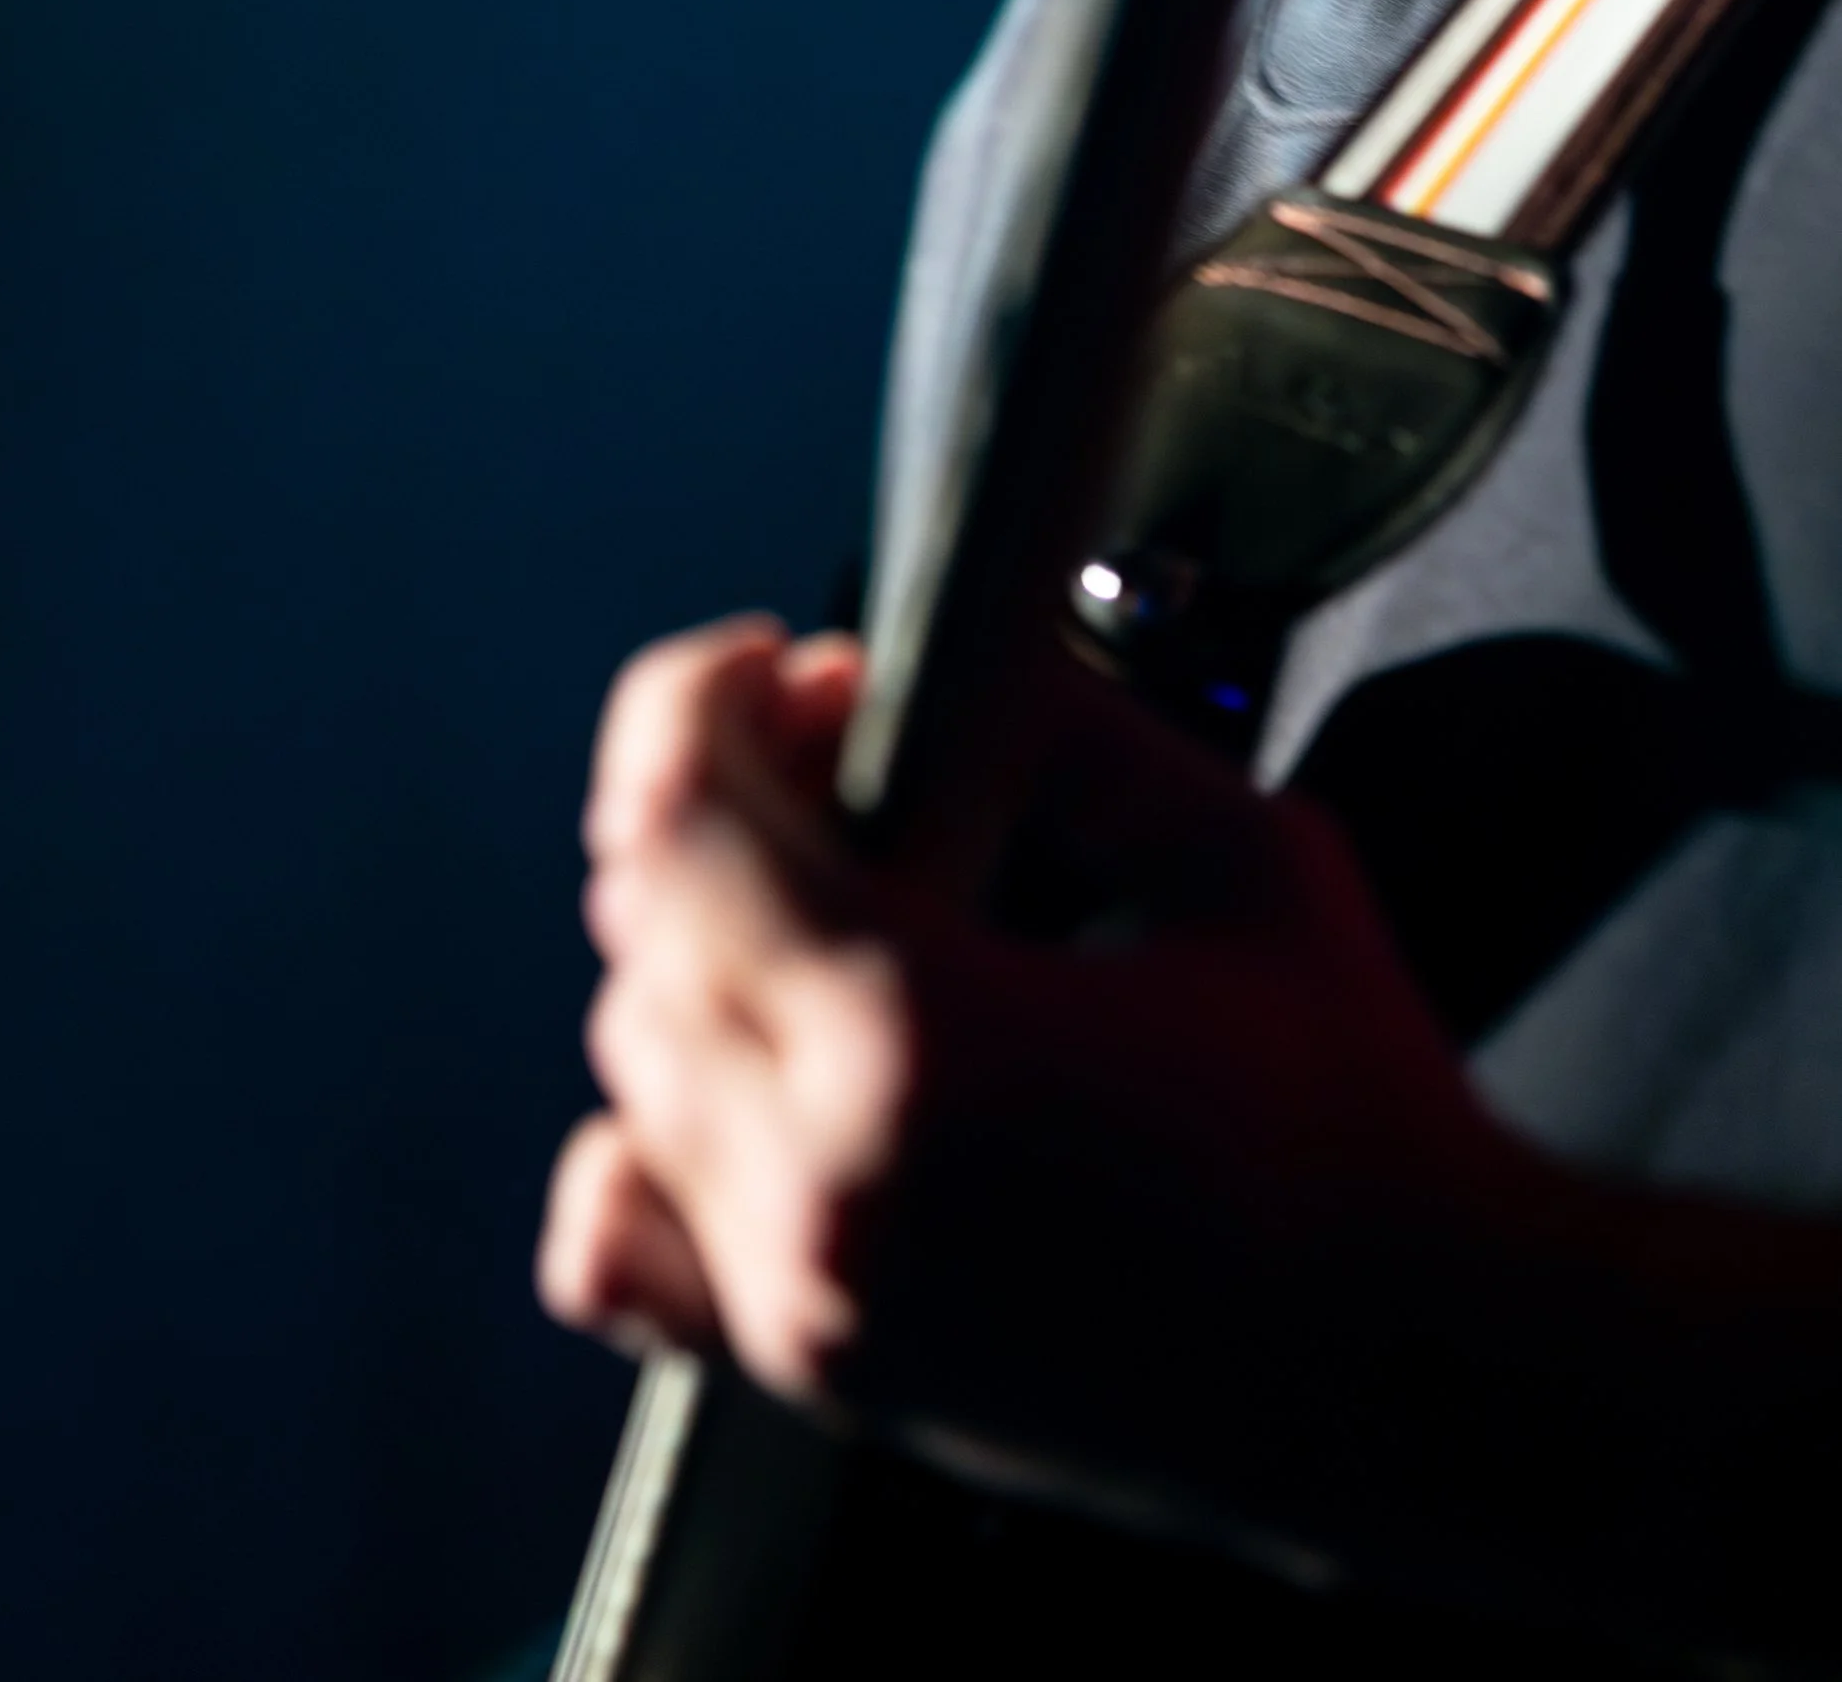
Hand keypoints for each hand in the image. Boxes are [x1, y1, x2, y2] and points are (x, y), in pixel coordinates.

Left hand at [537, 616, 1523, 1530]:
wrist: (1425, 1378)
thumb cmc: (1359, 1127)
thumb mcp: (1243, 857)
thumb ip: (1071, 734)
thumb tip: (960, 673)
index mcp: (919, 1041)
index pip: (674, 822)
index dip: (702, 703)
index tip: (783, 667)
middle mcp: (823, 1181)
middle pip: (642, 922)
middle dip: (725, 796)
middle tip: (853, 753)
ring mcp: (806, 1296)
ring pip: (633, 1057)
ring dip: (701, 944)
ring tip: (837, 901)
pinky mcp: (819, 1374)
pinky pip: (618, 1247)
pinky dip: (644, 1138)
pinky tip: (755, 1077)